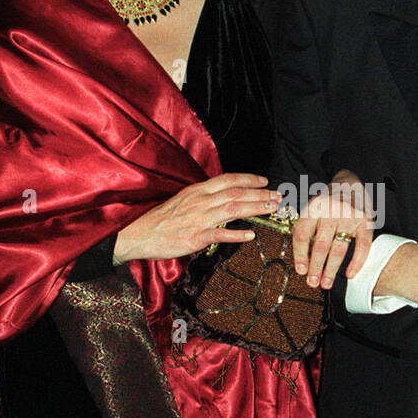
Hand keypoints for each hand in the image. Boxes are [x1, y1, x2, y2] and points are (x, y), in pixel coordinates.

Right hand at [113, 173, 280, 263]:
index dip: (248, 178)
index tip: (264, 180)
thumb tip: (223, 197)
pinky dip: (237, 235)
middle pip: (236, 193)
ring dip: (255, 208)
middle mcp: (200, 201)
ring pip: (233, 209)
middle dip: (260, 194)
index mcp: (196, 191)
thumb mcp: (182, 200)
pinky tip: (251, 235)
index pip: (227, 179)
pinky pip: (220, 235)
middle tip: (278, 196)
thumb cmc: (160, 219)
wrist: (139, 234)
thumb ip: (202, 198)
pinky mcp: (195, 238)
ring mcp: (198, 219)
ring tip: (272, 209)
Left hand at [292, 169, 373, 288]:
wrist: (350, 179)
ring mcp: (349, 216)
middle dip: (315, 268)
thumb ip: (307, 227)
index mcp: (313, 207)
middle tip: (312, 283)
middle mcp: (330, 211)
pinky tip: (350, 274)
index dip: (299, 255)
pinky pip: (362, 245)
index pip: (302, 235)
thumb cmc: (328, 198)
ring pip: (338, 248)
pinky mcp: (365, 221)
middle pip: (320, 245)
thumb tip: (303, 258)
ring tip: (326, 283)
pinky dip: (357, 262)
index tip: (300, 270)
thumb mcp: (312, 206)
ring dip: (331, 270)